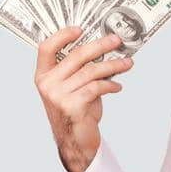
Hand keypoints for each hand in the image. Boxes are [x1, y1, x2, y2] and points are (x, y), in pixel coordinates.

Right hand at [34, 26, 137, 171]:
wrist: (75, 143)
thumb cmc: (75, 112)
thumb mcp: (72, 88)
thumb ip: (79, 70)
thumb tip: (103, 48)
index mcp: (43, 76)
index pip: (46, 48)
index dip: (62, 35)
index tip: (81, 29)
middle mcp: (47, 84)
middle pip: (76, 55)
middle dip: (100, 45)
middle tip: (117, 40)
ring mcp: (58, 96)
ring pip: (91, 71)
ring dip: (113, 66)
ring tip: (127, 63)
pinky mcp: (72, 106)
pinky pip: (96, 87)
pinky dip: (111, 85)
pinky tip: (117, 86)